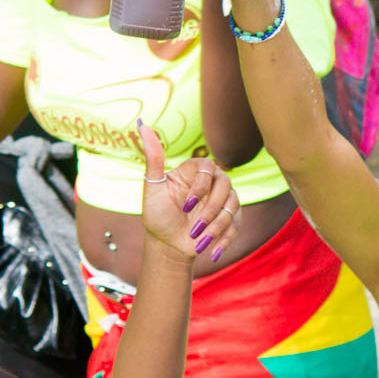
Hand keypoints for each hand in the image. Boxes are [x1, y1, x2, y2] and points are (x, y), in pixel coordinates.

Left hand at [137, 121, 240, 261]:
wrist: (167, 243)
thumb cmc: (157, 213)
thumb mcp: (152, 187)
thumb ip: (153, 158)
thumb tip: (142, 125)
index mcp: (196, 171)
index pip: (210, 168)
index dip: (201, 187)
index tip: (186, 206)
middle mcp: (213, 183)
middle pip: (226, 188)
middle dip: (210, 212)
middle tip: (193, 228)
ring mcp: (224, 201)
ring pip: (232, 208)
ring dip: (216, 228)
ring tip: (199, 241)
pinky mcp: (231, 219)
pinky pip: (236, 226)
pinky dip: (225, 240)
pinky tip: (212, 252)